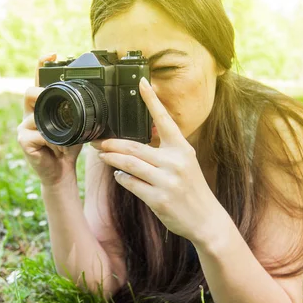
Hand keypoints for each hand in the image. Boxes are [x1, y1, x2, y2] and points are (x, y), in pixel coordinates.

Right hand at [16, 53, 82, 186]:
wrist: (61, 173)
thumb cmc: (68, 148)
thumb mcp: (77, 126)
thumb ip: (79, 111)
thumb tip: (97, 98)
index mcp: (42, 107)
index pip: (38, 81)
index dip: (41, 65)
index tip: (51, 54)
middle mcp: (29, 114)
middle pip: (30, 92)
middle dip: (43, 94)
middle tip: (57, 101)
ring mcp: (24, 127)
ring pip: (36, 115)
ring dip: (55, 127)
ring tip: (65, 141)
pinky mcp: (23, 141)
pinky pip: (38, 134)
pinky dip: (53, 142)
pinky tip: (58, 149)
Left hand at [90, 77, 217, 242]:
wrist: (206, 219)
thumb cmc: (191, 189)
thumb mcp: (185, 164)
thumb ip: (166, 151)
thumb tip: (137, 141)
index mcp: (182, 149)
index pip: (165, 119)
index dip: (152, 100)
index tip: (141, 82)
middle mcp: (175, 162)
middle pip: (135, 146)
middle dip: (112, 143)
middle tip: (97, 140)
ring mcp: (167, 181)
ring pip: (129, 164)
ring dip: (111, 159)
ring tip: (102, 155)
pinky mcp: (159, 199)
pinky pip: (131, 183)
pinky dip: (122, 177)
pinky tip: (119, 175)